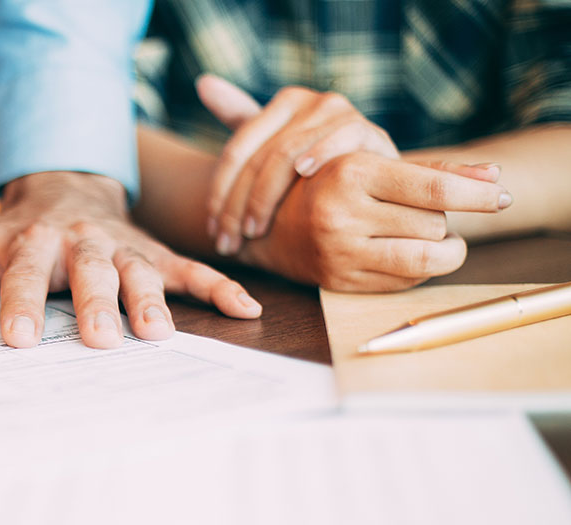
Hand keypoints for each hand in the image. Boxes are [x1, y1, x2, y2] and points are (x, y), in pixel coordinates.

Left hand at [0, 171, 261, 348]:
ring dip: (152, 299)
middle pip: (88, 272)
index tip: (17, 339)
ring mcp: (120, 246)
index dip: (21, 304)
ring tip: (160, 334)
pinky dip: (218, 286)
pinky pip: (189, 267)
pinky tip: (245, 309)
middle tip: (102, 339)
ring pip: (140, 270)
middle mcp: (79, 242)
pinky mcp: (153, 252)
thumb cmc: (12, 230)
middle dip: (96, 304)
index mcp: (31, 241)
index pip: (24, 274)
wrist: (64, 186)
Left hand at [196, 76, 398, 254]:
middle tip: (227, 241)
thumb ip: (242, 118)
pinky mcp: (369, 131)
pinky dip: (318, 155)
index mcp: (284, 104)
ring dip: (265, 198)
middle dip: (237, 205)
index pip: (236, 150)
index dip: (219, 193)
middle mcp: (310, 102)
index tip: (211, 231)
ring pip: (287, 154)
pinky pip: (338, 140)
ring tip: (253, 231)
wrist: (381, 183)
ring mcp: (340, 114)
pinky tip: (302, 177)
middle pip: (258, 157)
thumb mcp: (277, 146)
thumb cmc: (321, 170)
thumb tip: (203, 83)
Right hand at [239, 152, 509, 289]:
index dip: (475, 196)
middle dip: (440, 220)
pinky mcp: (340, 281)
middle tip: (425, 212)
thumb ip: (435, 170)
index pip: (433, 190)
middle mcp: (341, 213)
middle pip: (434, 225)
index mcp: (350, 173)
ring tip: (433, 238)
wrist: (270, 223)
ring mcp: (339, 251)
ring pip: (425, 258)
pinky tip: (403, 253)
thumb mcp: (374, 163)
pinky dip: (417, 269)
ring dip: (440, 249)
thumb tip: (493, 177)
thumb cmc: (333, 184)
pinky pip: (405, 282)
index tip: (502, 197)